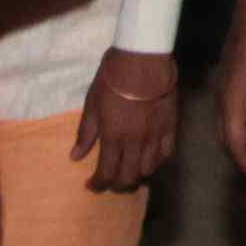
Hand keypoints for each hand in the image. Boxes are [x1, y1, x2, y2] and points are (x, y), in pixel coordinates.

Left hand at [76, 48, 182, 193]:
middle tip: (110, 182)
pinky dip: (156, 161)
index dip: (98, 184)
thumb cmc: (112, 79)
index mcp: (113, 138)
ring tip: (129, 170)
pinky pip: (165, 154)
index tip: (91, 185)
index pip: (106, 173)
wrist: (142, 60)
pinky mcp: (170, 127)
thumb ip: (86, 133)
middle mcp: (135, 143)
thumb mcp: (92, 105)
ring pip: (148, 169)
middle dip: (117, 185)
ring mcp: (154, 137)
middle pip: (128, 177)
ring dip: (136, 175)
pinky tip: (149, 158)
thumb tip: (75, 157)